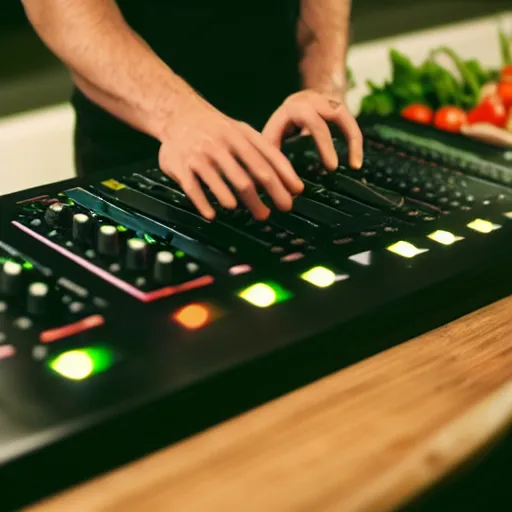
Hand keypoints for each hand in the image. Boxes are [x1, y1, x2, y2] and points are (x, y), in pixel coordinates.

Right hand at [158, 96, 303, 219]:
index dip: (283, 176)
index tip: (296, 192)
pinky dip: (203, 203)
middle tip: (280, 210)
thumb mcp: (242, 133)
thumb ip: (263, 154)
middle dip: (268, 194)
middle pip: (248, 175)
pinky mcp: (182, 166)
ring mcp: (201, 155)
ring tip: (257, 213)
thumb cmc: (217, 131)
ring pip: (223, 182)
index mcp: (239, 135)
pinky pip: (193, 188)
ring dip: (241, 201)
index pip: (266, 157)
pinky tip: (213, 216)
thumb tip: (289, 182)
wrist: (178, 115)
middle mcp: (221, 144)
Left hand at [263, 90, 362, 169]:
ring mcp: (327, 102)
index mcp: (292, 108)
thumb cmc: (280, 125)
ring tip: (355, 165)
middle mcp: (311, 101)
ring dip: (353, 140)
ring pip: (344, 116)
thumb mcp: (271, 136)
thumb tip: (276, 183)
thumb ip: (272, 154)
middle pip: (326, 116)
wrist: (296, 101)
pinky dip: (355, 142)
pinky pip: (351, 124)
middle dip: (329, 143)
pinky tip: (355, 161)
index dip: (321, 142)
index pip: (309, 119)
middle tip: (332, 168)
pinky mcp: (339, 108)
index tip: (327, 165)